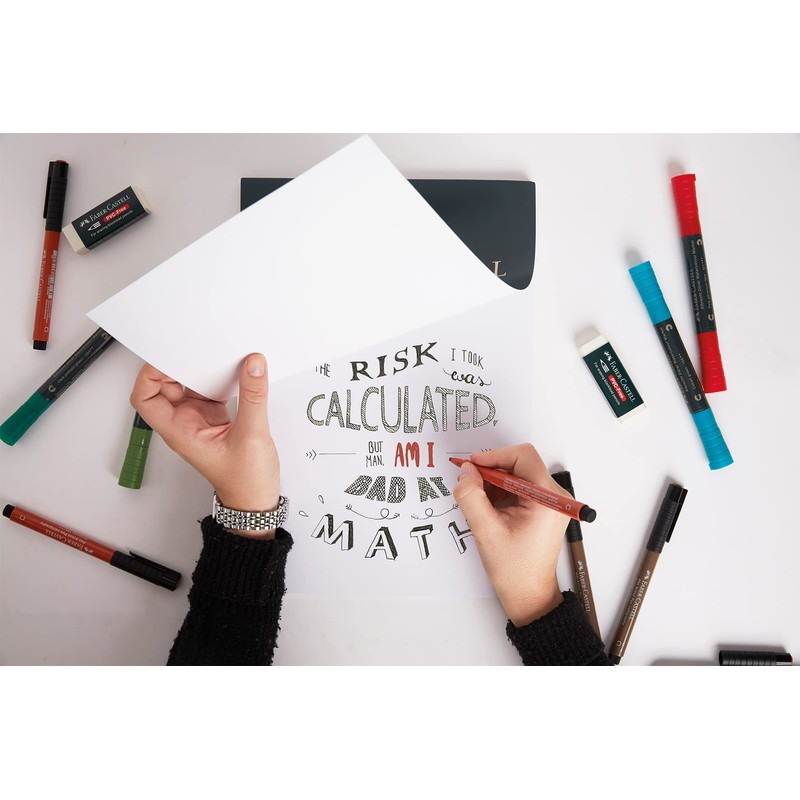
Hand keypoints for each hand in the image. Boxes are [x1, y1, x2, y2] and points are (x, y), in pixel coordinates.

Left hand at [130, 353, 279, 538]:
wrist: (256, 501)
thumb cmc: (244, 481)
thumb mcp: (251, 436)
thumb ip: (253, 397)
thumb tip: (253, 365)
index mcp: (180, 431)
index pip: (147, 399)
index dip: (150, 376)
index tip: (168, 357)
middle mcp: (185, 423)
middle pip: (168, 386)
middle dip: (179, 365)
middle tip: (197, 347)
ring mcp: (200, 419)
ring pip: (191, 385)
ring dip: (201, 370)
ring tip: (217, 354)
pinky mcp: (217, 417)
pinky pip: (211, 390)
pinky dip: (220, 378)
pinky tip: (235, 371)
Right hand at [453, 444, 570, 626]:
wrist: (530, 595)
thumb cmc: (515, 570)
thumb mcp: (485, 531)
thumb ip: (471, 496)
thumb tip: (466, 471)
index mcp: (547, 499)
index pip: (523, 456)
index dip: (494, 456)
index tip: (472, 465)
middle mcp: (554, 497)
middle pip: (519, 464)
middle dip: (491, 472)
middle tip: (470, 485)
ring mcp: (550, 502)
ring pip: (517, 475)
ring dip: (494, 484)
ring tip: (481, 506)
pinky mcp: (543, 508)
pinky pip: (519, 488)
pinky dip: (501, 493)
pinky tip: (489, 510)